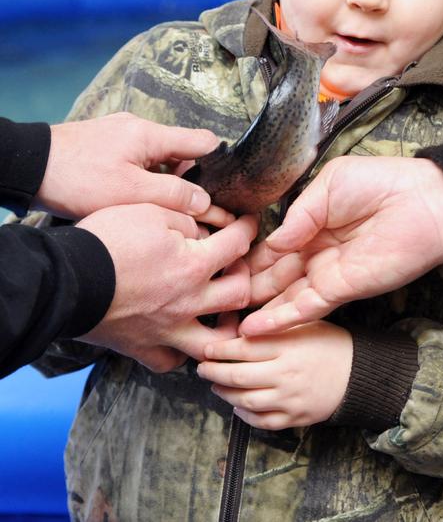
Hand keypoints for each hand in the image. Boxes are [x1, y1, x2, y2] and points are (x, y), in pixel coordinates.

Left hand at [37, 113, 221, 219]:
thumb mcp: (131, 192)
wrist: (27, 166)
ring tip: (158, 206)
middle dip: (188, 178)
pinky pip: (139, 158)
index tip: (223, 187)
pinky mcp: (106, 143)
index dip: (218, 163)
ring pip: (159, 157)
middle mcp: (140, 127)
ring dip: (164, 179)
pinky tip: (135, 196)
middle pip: (181, 151)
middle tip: (188, 208)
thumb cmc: (77, 178)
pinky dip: (144, 176)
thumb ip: (173, 195)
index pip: (202, 140)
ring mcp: (121, 133)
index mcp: (151, 134)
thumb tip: (204, 201)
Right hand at [76, 206, 257, 371]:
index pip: (237, 243)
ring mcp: (168, 331)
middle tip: (235, 265)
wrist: (64, 280)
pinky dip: (180, 353)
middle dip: (244, 275)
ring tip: (224, 312)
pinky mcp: (143, 348)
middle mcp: (189, 302)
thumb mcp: (150, 211)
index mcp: (194, 265)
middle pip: (240, 295)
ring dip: (226, 326)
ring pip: (215, 342)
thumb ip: (185, 219)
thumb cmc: (106, 241)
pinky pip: (171, 361)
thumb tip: (202, 231)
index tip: (249, 223)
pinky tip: (180, 337)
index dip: (248, 228)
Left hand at [197, 318, 352, 429]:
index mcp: (287, 347)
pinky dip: (244, 415)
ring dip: (224, 394)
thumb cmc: (329, 343)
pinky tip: (237, 405)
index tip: (205, 348)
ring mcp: (289, 398)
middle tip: (202, 368)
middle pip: (238, 376)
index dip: (219, 349)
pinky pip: (262, 421)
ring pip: (245, 401)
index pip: (243, 348)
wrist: (359, 373)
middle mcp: (285, 374)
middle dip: (213, 372)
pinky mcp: (295, 417)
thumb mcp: (304, 324)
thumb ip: (273, 325)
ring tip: (215, 386)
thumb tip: (238, 327)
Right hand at [240, 156, 442, 335]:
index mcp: (311, 224)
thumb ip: (298, 215)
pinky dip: (281, 319)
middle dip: (246, 289)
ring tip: (226, 327)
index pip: (273, 248)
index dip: (248, 259)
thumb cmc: (381, 183)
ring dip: (258, 312)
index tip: (220, 268)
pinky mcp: (343, 289)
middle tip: (213, 304)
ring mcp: (329, 273)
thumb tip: (272, 242)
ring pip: (285, 298)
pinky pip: (307, 307)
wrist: (424, 201)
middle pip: (274, 276)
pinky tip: (255, 329)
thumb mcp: (329, 184)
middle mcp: (316, 252)